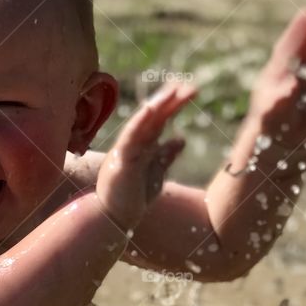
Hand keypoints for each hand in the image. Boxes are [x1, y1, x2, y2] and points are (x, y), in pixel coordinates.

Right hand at [96, 82, 195, 230]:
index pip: (159, 120)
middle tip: (190, 86)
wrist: (114, 220)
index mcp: (142, 146)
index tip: (191, 91)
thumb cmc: (132, 200)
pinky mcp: (121, 160)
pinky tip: (150, 109)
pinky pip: (130, 138)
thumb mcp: (155, 174)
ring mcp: (126, 150)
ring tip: (174, 91)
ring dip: (158, 105)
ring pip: (142, 123)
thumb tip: (181, 139)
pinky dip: (139, 123)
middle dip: (170, 100)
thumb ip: (165, 156)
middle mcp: (133, 144)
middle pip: (153, 116)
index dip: (174, 105)